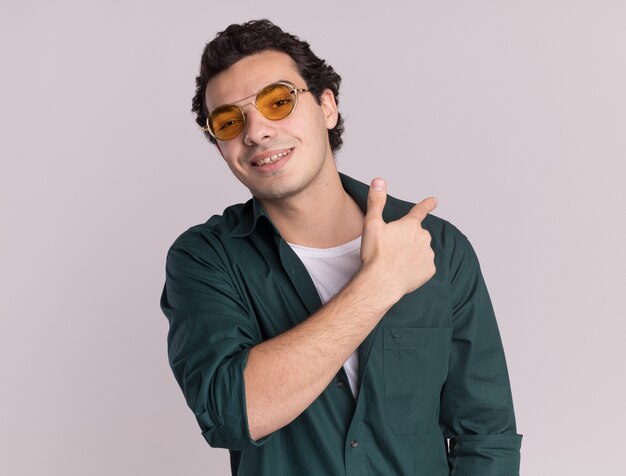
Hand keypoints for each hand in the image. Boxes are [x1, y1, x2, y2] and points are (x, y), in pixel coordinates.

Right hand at [360, 178, 437, 301]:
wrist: (381, 282)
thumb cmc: (375, 254)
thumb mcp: (372, 224)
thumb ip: (376, 201)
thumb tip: (379, 180)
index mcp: (410, 225)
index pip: (420, 210)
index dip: (427, 204)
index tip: (434, 201)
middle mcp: (423, 237)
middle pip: (417, 234)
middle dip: (407, 239)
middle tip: (391, 249)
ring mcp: (428, 255)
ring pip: (421, 250)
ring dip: (411, 253)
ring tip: (395, 261)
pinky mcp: (429, 271)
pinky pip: (424, 266)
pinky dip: (415, 267)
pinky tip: (403, 271)